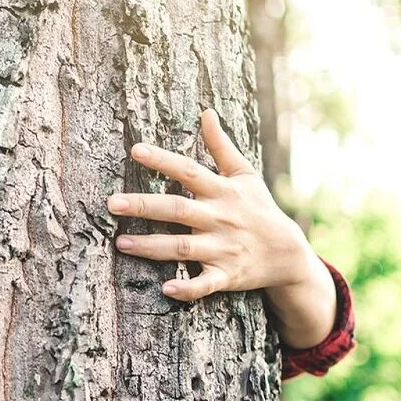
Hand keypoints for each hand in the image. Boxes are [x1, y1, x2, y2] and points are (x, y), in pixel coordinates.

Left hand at [107, 109, 335, 346]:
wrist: (289, 253)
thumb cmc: (259, 208)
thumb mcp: (244, 174)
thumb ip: (221, 146)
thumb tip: (206, 112)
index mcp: (222, 191)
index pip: (188, 171)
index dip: (163, 160)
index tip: (135, 150)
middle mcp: (220, 218)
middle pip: (178, 209)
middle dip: (144, 206)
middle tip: (111, 203)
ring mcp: (223, 248)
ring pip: (183, 248)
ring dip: (152, 247)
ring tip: (120, 243)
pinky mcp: (227, 276)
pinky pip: (205, 284)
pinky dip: (188, 288)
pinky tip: (165, 289)